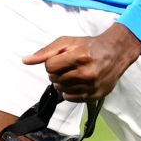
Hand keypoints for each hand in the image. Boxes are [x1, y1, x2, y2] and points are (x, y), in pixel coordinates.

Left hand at [22, 23, 140, 101]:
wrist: (114, 53)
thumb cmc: (88, 45)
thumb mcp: (66, 42)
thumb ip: (45, 52)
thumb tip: (25, 61)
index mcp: (79, 57)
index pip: (50, 67)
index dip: (51, 63)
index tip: (59, 60)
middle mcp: (86, 73)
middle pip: (55, 79)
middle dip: (56, 73)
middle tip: (67, 66)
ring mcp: (92, 86)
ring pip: (62, 90)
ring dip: (62, 83)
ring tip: (72, 74)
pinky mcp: (95, 95)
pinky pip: (71, 98)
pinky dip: (70, 91)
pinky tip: (77, 82)